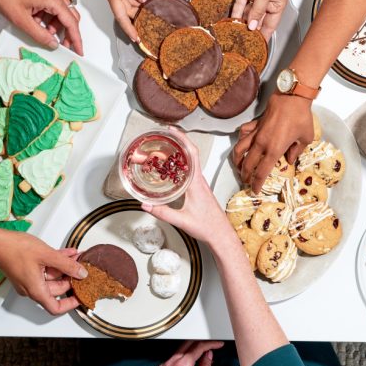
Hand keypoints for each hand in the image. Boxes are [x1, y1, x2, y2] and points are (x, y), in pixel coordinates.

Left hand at [0, 0, 82, 54]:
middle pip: (71, 16)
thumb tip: (52, 44)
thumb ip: (39, 35)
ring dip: (56, 23)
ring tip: (42, 30)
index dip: (76, 39)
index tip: (79, 50)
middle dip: (68, 32)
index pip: (71, 23)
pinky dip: (50, 14)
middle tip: (63, 45)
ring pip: (62, 10)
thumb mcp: (21, 20)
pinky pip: (54, 3)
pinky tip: (38, 19)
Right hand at [0, 230, 86, 314]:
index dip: (70, 304)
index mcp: (36, 290)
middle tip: (82, 267)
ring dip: (65, 267)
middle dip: (71, 278)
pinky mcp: (27, 269)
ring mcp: (28, 279)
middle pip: (56, 290)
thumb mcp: (47, 255)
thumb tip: (81, 273)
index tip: (81, 296)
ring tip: (77, 256)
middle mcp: (31, 288)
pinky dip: (56, 262)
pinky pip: (46, 268)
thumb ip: (66, 265)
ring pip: (52, 277)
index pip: (55, 307)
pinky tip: (67, 253)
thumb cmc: (14, 249)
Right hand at [142, 128, 231, 244]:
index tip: (172, 130)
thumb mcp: (181, 220)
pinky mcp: (199, 189)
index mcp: (196, 183)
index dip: (182, 139)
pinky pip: (190, 170)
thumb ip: (162, 212)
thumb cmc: (207, 227)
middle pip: (190, 153)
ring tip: (164, 147)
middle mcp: (199, 180)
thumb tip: (145, 205)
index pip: (191, 153)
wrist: (220, 234)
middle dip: (177, 141)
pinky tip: (171, 168)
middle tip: (163, 135)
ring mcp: (200, 184)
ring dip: (179, 152)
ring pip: (190, 161)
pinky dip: (180, 164)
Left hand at [148, 340, 223, 365]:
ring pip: (180, 350)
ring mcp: (164, 364)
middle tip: (210, 346)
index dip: (211, 344)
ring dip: (191, 351)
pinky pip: (173, 359)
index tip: (217, 344)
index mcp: (182, 364)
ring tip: (198, 363)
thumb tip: (209, 356)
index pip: (199, 347)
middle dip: (201, 342)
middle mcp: (171, 361)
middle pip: (189, 343)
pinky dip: (181, 360)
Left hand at [231, 0, 287, 41]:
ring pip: (248, 12)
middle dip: (251, 30)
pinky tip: (231, 19)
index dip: (265, 36)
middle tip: (243, 42)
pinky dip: (236, 11)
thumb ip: (257, 11)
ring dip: (242, 21)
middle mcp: (267, 0)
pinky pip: (240, 3)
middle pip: (258, 20)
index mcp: (278, 3)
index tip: (258, 47)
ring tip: (235, 32)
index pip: (271, 25)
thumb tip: (252, 26)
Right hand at [232, 94, 313, 192]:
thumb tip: (290, 159)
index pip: (261, 172)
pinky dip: (240, 139)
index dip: (257, 184)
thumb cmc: (301, 117)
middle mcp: (261, 144)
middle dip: (245, 175)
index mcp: (274, 150)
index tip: (255, 190)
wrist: (292, 97)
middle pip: (248, 164)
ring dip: (237, 160)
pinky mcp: (254, 124)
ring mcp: (256, 133)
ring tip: (238, 166)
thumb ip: (296, 151)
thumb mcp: (305, 138)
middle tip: (246, 181)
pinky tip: (242, 143)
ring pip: (240, 149)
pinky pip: (243, 133)